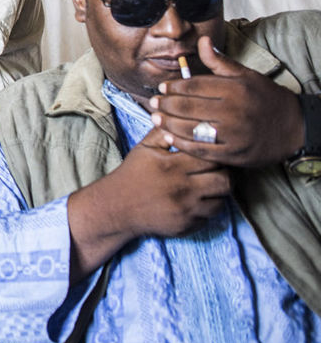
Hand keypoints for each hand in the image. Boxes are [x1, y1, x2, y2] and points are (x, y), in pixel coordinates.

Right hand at [67, 125, 229, 278]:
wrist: (117, 207)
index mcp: (173, 166)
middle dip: (224, 174)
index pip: (212, 158)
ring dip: (218, 193)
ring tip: (208, 185)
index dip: (215, 154)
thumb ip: (163, 132)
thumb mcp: (144, 148)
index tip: (211, 153)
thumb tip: (180, 117)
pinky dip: (207, 208)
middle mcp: (183, 189)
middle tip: (215, 170)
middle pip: (225, 181)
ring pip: (222, 201)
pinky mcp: (188, 226)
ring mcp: (187, 210)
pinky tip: (197, 200)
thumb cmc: (133, 174)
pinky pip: (210, 217)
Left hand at [149, 36, 305, 167]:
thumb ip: (220, 62)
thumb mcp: (246, 75)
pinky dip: (183, 144)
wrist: (294, 128)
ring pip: (192, 129)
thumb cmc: (266, 98)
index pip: (194, 86)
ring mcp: (234, 135)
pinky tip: (170, 137)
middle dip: (166, 105)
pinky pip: (202, 150)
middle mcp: (234, 111)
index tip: (162, 88)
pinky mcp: (234, 153)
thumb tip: (202, 41)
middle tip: (153, 103)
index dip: (174, 87)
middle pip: (189, 107)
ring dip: (169, 124)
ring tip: (156, 119)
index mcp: (235, 89)